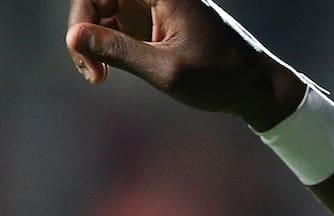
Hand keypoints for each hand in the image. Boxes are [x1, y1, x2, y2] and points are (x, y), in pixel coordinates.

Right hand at [66, 0, 304, 129]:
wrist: (258, 88)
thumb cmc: (221, 79)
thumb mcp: (167, 70)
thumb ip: (119, 51)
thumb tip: (75, 35)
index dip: (82, 16)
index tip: (85, 54)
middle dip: (84, 31)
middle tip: (91, 74)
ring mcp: (157, 4)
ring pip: (104, 10)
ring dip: (94, 40)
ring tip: (99, 76)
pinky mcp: (158, 20)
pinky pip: (119, 22)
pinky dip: (109, 44)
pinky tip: (109, 71)